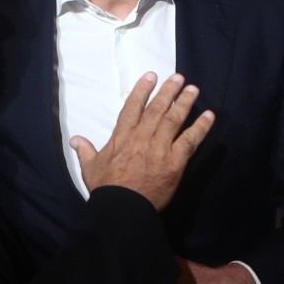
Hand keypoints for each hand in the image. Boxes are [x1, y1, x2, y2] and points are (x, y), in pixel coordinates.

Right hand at [73, 72, 213, 209]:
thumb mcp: (90, 168)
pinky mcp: (175, 161)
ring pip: (174, 119)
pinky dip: (200, 127)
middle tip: (178, 77)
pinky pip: (190, 140)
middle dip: (168, 91)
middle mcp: (142, 137)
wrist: (122, 207)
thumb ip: (84, 150)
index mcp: (122, 136)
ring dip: (184, 102)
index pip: (133, 107)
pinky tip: (209, 115)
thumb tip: (74, 139)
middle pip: (157, 108)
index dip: (142, 90)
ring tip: (193, 89)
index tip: (151, 75)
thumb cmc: (106, 188)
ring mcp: (159, 148)